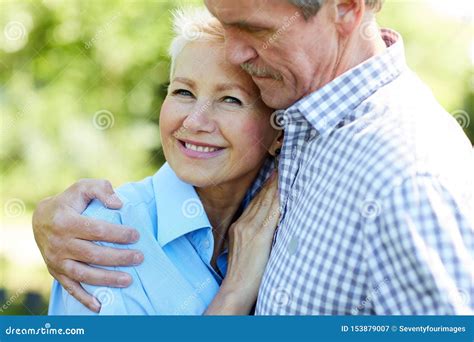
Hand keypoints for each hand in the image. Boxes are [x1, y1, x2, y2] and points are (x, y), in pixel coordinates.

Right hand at [32, 179, 143, 311]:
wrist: (41, 218)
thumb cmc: (70, 202)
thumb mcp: (83, 187)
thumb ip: (102, 189)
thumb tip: (119, 204)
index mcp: (66, 221)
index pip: (97, 230)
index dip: (118, 234)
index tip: (136, 235)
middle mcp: (59, 243)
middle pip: (93, 254)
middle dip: (119, 257)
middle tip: (139, 258)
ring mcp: (56, 260)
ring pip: (84, 274)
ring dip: (107, 279)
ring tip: (129, 280)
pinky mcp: (55, 272)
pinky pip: (70, 288)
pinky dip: (85, 298)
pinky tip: (101, 305)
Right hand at [205, 172, 279, 313]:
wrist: (235, 289)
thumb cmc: (242, 275)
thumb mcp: (243, 251)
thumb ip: (252, 238)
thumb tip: (265, 231)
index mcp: (239, 227)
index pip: (255, 202)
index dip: (265, 187)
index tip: (273, 173)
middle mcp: (243, 224)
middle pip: (260, 198)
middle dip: (271, 180)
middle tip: (281, 163)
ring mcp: (250, 229)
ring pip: (265, 202)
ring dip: (275, 186)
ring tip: (284, 170)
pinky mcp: (259, 237)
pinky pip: (270, 214)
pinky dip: (278, 200)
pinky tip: (284, 191)